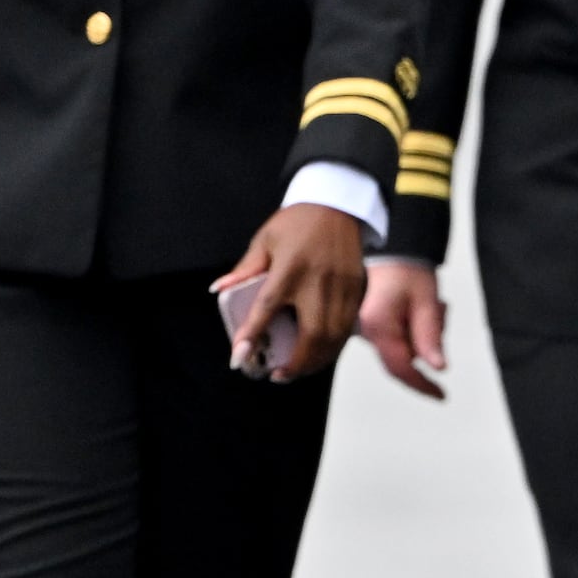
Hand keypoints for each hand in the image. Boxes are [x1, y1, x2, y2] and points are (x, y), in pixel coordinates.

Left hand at [217, 202, 366, 383]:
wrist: (338, 203)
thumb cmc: (298, 221)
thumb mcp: (265, 240)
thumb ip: (244, 270)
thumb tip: (220, 290)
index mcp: (290, 267)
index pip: (268, 308)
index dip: (252, 335)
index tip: (240, 358)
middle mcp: (319, 280)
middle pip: (311, 334)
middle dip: (295, 363)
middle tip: (278, 374)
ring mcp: (342, 286)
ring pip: (334, 337)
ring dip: (315, 360)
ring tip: (297, 368)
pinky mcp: (357, 288)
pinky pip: (347, 327)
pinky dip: (333, 346)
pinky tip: (320, 353)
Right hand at [360, 258, 448, 398]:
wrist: (393, 250)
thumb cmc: (407, 270)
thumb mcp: (426, 302)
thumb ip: (430, 336)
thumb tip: (437, 367)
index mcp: (378, 327)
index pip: (401, 368)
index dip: (422, 385)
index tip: (440, 395)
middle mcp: (366, 333)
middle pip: (405, 357)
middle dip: (427, 341)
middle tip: (438, 311)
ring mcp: (366, 330)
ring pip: (404, 347)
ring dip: (423, 332)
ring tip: (430, 304)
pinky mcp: (371, 327)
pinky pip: (398, 338)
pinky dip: (414, 327)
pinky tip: (420, 307)